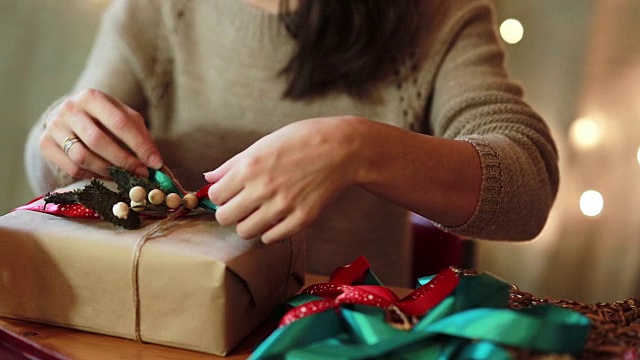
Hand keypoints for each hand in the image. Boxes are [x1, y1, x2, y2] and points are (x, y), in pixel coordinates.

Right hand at [39, 88, 162, 178]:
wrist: (71, 117)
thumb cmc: (105, 118)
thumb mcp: (125, 118)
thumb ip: (140, 136)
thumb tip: (155, 162)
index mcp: (92, 96)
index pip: (119, 123)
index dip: (139, 145)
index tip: (155, 163)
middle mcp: (69, 109)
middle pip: (98, 141)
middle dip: (124, 161)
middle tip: (141, 173)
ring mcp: (54, 126)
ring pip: (82, 157)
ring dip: (108, 171)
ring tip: (125, 176)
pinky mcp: (45, 143)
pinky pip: (71, 167)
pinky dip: (92, 175)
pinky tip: (106, 175)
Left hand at [204, 116, 363, 242]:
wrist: (342, 149)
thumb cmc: (302, 140)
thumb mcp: (263, 144)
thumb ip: (233, 164)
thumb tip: (209, 178)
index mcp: (249, 167)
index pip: (216, 197)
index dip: (221, 196)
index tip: (231, 193)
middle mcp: (262, 188)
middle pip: (225, 218)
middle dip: (231, 212)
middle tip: (244, 205)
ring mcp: (283, 206)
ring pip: (245, 232)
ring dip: (249, 224)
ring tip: (261, 213)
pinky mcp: (301, 219)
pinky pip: (271, 238)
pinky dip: (270, 231)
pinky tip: (278, 218)